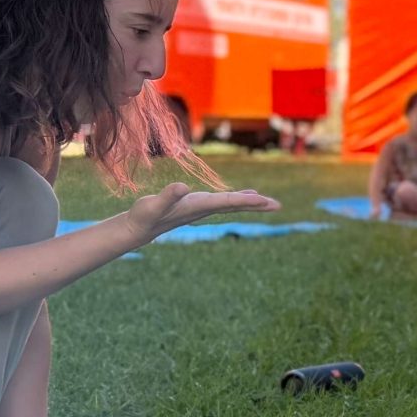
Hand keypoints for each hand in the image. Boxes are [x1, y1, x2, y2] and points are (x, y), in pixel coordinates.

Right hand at [127, 184, 280, 238]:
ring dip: (250, 203)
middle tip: (277, 206)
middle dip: (256, 205)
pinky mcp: (197, 206)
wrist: (138, 229)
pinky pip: (223, 203)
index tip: (263, 200)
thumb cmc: (144, 216)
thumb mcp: (153, 204)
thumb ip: (167, 196)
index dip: (245, 200)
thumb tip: (182, 187)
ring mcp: (201, 208)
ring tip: (268, 202)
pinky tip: (246, 196)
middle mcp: (203, 209)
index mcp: (197, 206)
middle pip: (235, 206)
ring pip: (231, 205)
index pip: (226, 203)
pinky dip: (237, 198)